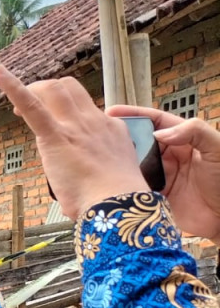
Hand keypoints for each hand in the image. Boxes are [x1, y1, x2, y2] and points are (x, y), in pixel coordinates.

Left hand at [0, 65, 146, 218]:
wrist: (118, 204)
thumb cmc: (112, 200)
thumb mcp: (111, 174)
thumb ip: (97, 167)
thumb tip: (82, 178)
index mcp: (109, 129)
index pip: (84, 108)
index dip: (65, 110)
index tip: (55, 125)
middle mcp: (94, 121)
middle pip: (69, 88)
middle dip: (46, 92)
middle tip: (26, 112)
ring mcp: (76, 126)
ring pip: (54, 89)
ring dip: (32, 91)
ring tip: (14, 109)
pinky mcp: (56, 136)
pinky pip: (32, 105)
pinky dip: (12, 86)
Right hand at [106, 105, 219, 242]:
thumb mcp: (217, 149)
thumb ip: (195, 132)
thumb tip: (159, 134)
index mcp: (183, 139)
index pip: (155, 122)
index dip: (134, 115)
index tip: (113, 112)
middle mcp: (168, 156)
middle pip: (139, 142)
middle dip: (121, 137)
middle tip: (99, 135)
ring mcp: (160, 176)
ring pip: (133, 164)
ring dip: (118, 161)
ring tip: (99, 157)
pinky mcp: (153, 196)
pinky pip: (134, 186)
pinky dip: (122, 183)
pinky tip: (109, 180)